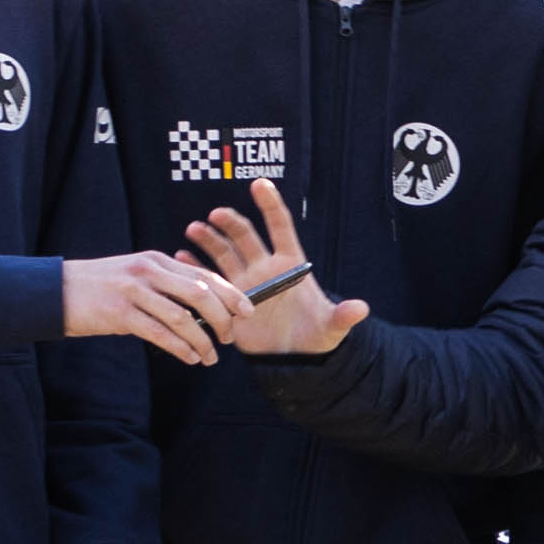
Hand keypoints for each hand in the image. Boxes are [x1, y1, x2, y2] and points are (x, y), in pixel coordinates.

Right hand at [65, 251, 245, 365]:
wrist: (57, 291)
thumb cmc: (100, 288)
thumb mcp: (136, 275)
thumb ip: (165, 285)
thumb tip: (202, 306)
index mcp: (157, 260)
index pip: (204, 275)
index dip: (231, 294)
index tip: (248, 311)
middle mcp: (149, 271)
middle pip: (200, 294)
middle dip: (223, 319)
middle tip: (230, 338)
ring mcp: (134, 291)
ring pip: (182, 317)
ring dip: (202, 340)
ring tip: (211, 357)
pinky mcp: (120, 312)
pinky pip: (160, 333)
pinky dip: (180, 348)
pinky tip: (190, 358)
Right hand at [184, 180, 370, 357]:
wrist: (294, 360)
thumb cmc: (316, 336)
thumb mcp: (332, 327)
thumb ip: (343, 316)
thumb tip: (361, 309)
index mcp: (290, 264)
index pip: (281, 226)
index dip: (270, 205)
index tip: (259, 184)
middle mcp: (265, 267)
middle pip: (246, 236)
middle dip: (231, 222)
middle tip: (216, 215)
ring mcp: (245, 281)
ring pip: (224, 252)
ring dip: (209, 239)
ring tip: (194, 229)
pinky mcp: (229, 299)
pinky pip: (209, 278)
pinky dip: (196, 266)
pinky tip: (182, 256)